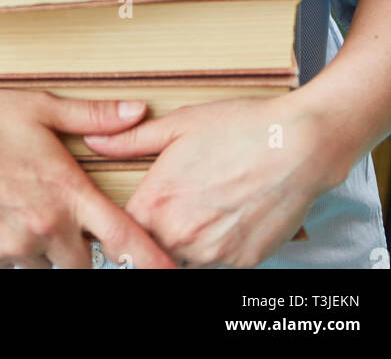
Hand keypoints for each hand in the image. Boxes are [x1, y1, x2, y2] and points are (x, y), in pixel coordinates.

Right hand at [0, 83, 177, 268]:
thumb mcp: (41, 108)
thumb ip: (93, 117)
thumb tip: (137, 111)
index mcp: (67, 192)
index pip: (124, 239)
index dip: (153, 262)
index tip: (172, 274)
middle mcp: (45, 228)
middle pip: (84, 264)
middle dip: (81, 247)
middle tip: (64, 214)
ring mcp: (14, 247)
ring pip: (47, 268)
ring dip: (47, 250)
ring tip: (26, 209)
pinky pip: (14, 267)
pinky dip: (15, 250)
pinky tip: (1, 215)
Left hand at [81, 92, 338, 268]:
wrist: (298, 145)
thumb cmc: (238, 128)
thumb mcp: (178, 125)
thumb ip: (129, 141)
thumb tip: (93, 141)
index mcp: (155, 203)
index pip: (120, 229)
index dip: (123, 220)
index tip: (134, 209)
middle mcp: (179, 236)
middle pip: (149, 248)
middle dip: (153, 233)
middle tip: (175, 205)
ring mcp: (211, 255)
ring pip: (181, 260)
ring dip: (182, 243)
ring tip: (202, 209)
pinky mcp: (241, 264)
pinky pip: (215, 265)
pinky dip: (214, 249)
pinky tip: (226, 218)